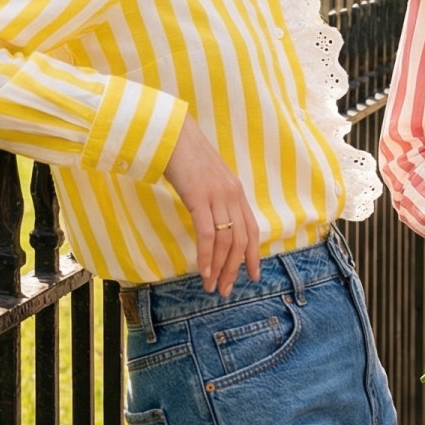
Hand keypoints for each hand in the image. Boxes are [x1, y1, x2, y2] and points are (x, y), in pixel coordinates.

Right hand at [164, 116, 260, 295]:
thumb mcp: (207, 179)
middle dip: (234, 269)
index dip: (253, 255)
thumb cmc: (185, 156)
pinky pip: (207, 234)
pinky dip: (206, 256)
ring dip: (219, 268)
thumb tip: (214, 221)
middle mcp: (232, 195)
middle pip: (240, 241)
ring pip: (226, 241)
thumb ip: (215, 198)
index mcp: (236, 192)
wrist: (171, 133)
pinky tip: (202, 270)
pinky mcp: (200, 197)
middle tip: (226, 290)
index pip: (251, 230)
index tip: (253, 276)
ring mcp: (218, 196)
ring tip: (211, 286)